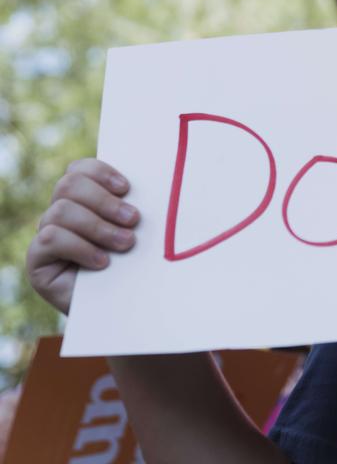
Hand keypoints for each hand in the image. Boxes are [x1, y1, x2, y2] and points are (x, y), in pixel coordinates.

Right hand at [25, 159, 138, 314]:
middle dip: (104, 200)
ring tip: (125, 243)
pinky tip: (102, 262)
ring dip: (98, 226)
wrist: (123, 309)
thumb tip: (154, 184)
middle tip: (133, 219)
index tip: (127, 188)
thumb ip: (134, 209)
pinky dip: (80, 247)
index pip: (80, 170)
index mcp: (85, 199)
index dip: (100, 172)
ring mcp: (47, 235)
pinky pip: (50, 238)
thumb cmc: (135, 265)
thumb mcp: (139, 232)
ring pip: (61, 210)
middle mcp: (62, 213)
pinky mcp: (38, 260)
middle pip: (69, 184)